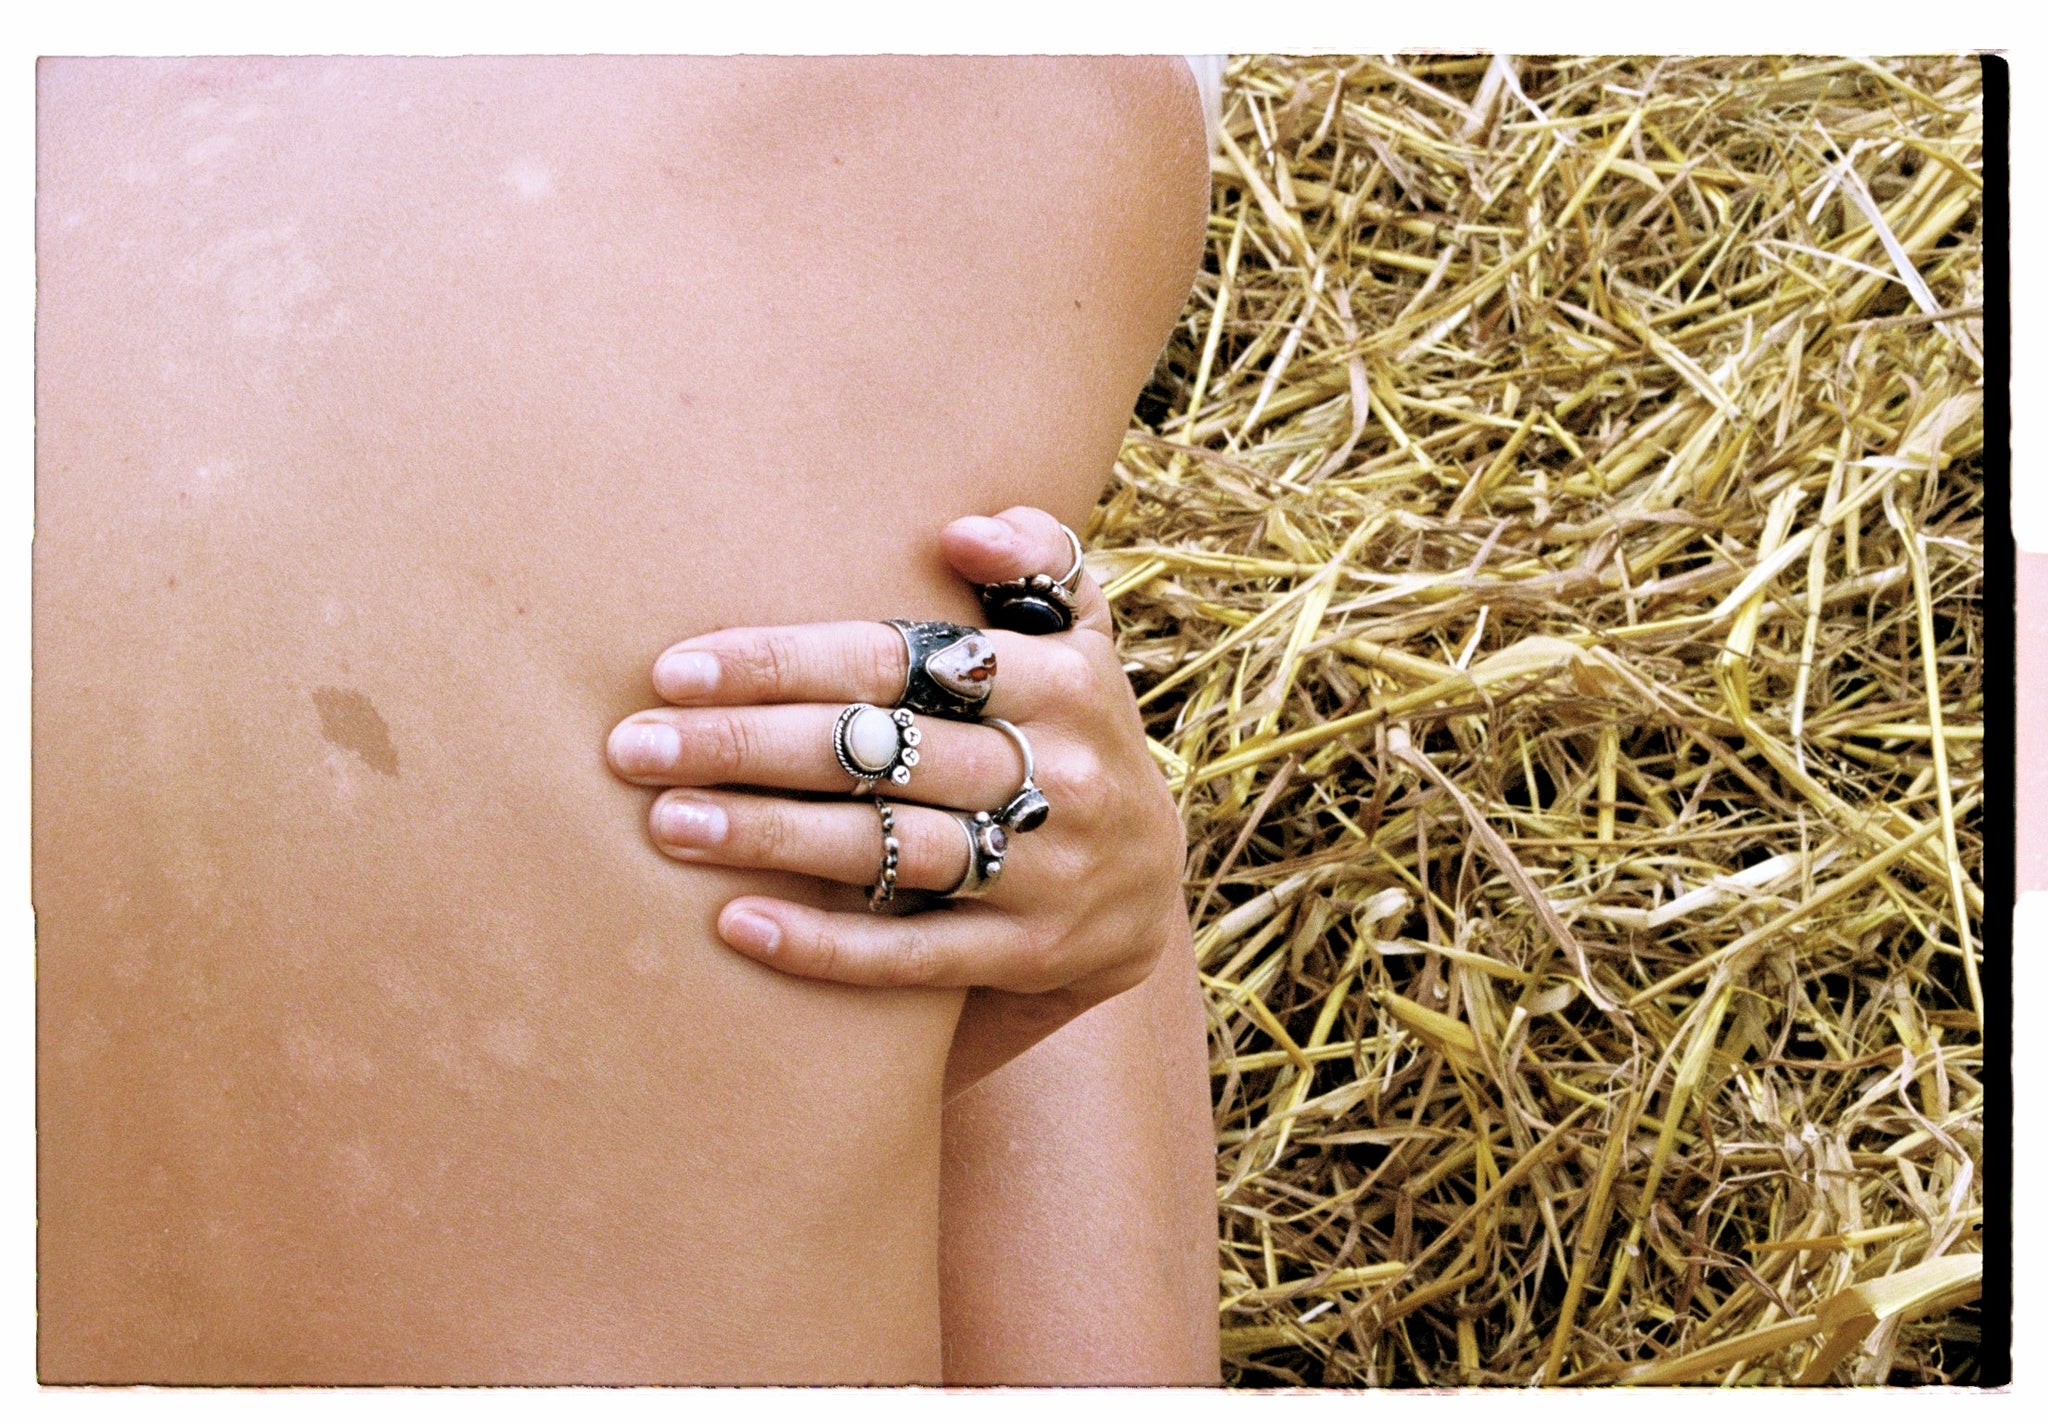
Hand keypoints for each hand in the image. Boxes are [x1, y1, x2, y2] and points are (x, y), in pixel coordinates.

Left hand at [605, 507, 1189, 1092]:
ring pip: (889, 848)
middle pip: (879, 751)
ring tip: (667, 824)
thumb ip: (1037, 561)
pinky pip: (914, 953)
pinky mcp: (1030, 954)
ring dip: (770, 836)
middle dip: (746, 745)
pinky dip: (824, 944)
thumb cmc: (1071, 733)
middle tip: (634, 748)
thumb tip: (961, 532)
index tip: (675, 669)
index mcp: (1061, 679)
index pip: (895, 661)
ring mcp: (1048, 870)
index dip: (781, 663)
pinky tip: (736, 926)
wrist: (1144, 888)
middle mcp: (1062, 772)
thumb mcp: (1079, 638)